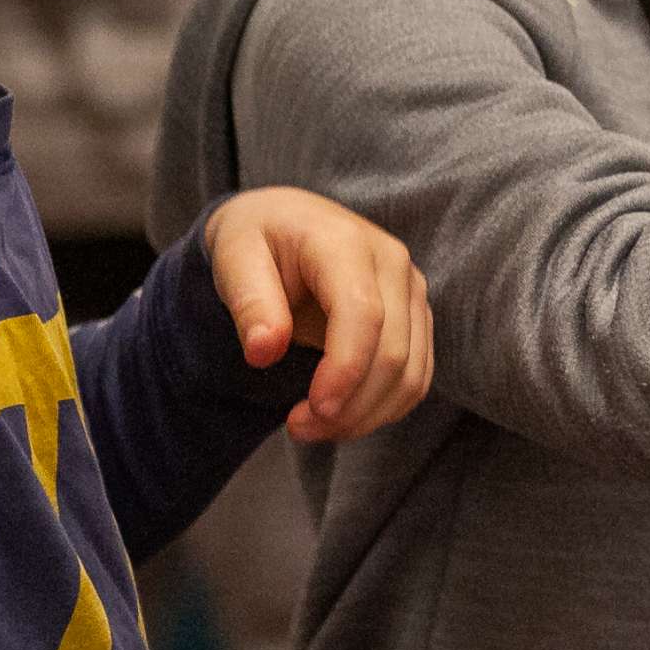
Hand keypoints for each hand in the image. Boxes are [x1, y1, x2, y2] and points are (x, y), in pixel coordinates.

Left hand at [202, 189, 433, 443]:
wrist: (284, 221)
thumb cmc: (257, 239)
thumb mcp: (233, 258)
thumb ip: (250, 302)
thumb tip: (264, 351)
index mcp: (345, 242)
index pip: (363, 315)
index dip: (345, 370)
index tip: (314, 411)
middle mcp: (392, 262)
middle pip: (392, 352)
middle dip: (350, 406)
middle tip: (297, 428)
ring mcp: (411, 290)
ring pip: (411, 373)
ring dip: (367, 415)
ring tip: (313, 427)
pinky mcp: (416, 316)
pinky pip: (416, 376)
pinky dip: (383, 408)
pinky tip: (342, 416)